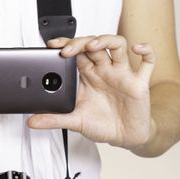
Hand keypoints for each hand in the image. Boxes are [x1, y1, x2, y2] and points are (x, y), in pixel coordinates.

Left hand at [27, 35, 155, 150]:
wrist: (125, 138)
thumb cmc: (103, 124)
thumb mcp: (75, 122)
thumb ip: (54, 120)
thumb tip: (31, 121)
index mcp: (89, 76)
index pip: (77, 52)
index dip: (66, 45)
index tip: (53, 46)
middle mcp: (105, 71)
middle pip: (94, 44)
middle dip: (81, 42)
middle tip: (68, 50)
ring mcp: (122, 74)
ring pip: (117, 45)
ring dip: (106, 41)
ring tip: (93, 46)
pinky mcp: (139, 83)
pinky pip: (148, 61)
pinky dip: (146, 50)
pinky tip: (137, 48)